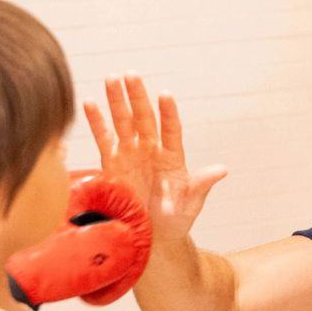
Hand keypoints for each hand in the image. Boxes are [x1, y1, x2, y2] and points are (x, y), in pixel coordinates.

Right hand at [83, 75, 227, 246]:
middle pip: (144, 117)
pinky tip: (89, 102)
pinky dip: (96, 121)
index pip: (171, 128)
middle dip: (138, 96)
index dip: (168, 113)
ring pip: (123, 122)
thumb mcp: (191, 202)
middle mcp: (151, 149)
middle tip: (131, 75)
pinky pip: (103, 138)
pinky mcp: (112, 162)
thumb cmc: (175, 218)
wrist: (152, 236)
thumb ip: (202, 184)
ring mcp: (131, 153)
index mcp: (172, 156)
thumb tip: (221, 170)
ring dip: (117, 101)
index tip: (166, 95)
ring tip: (111, 79)